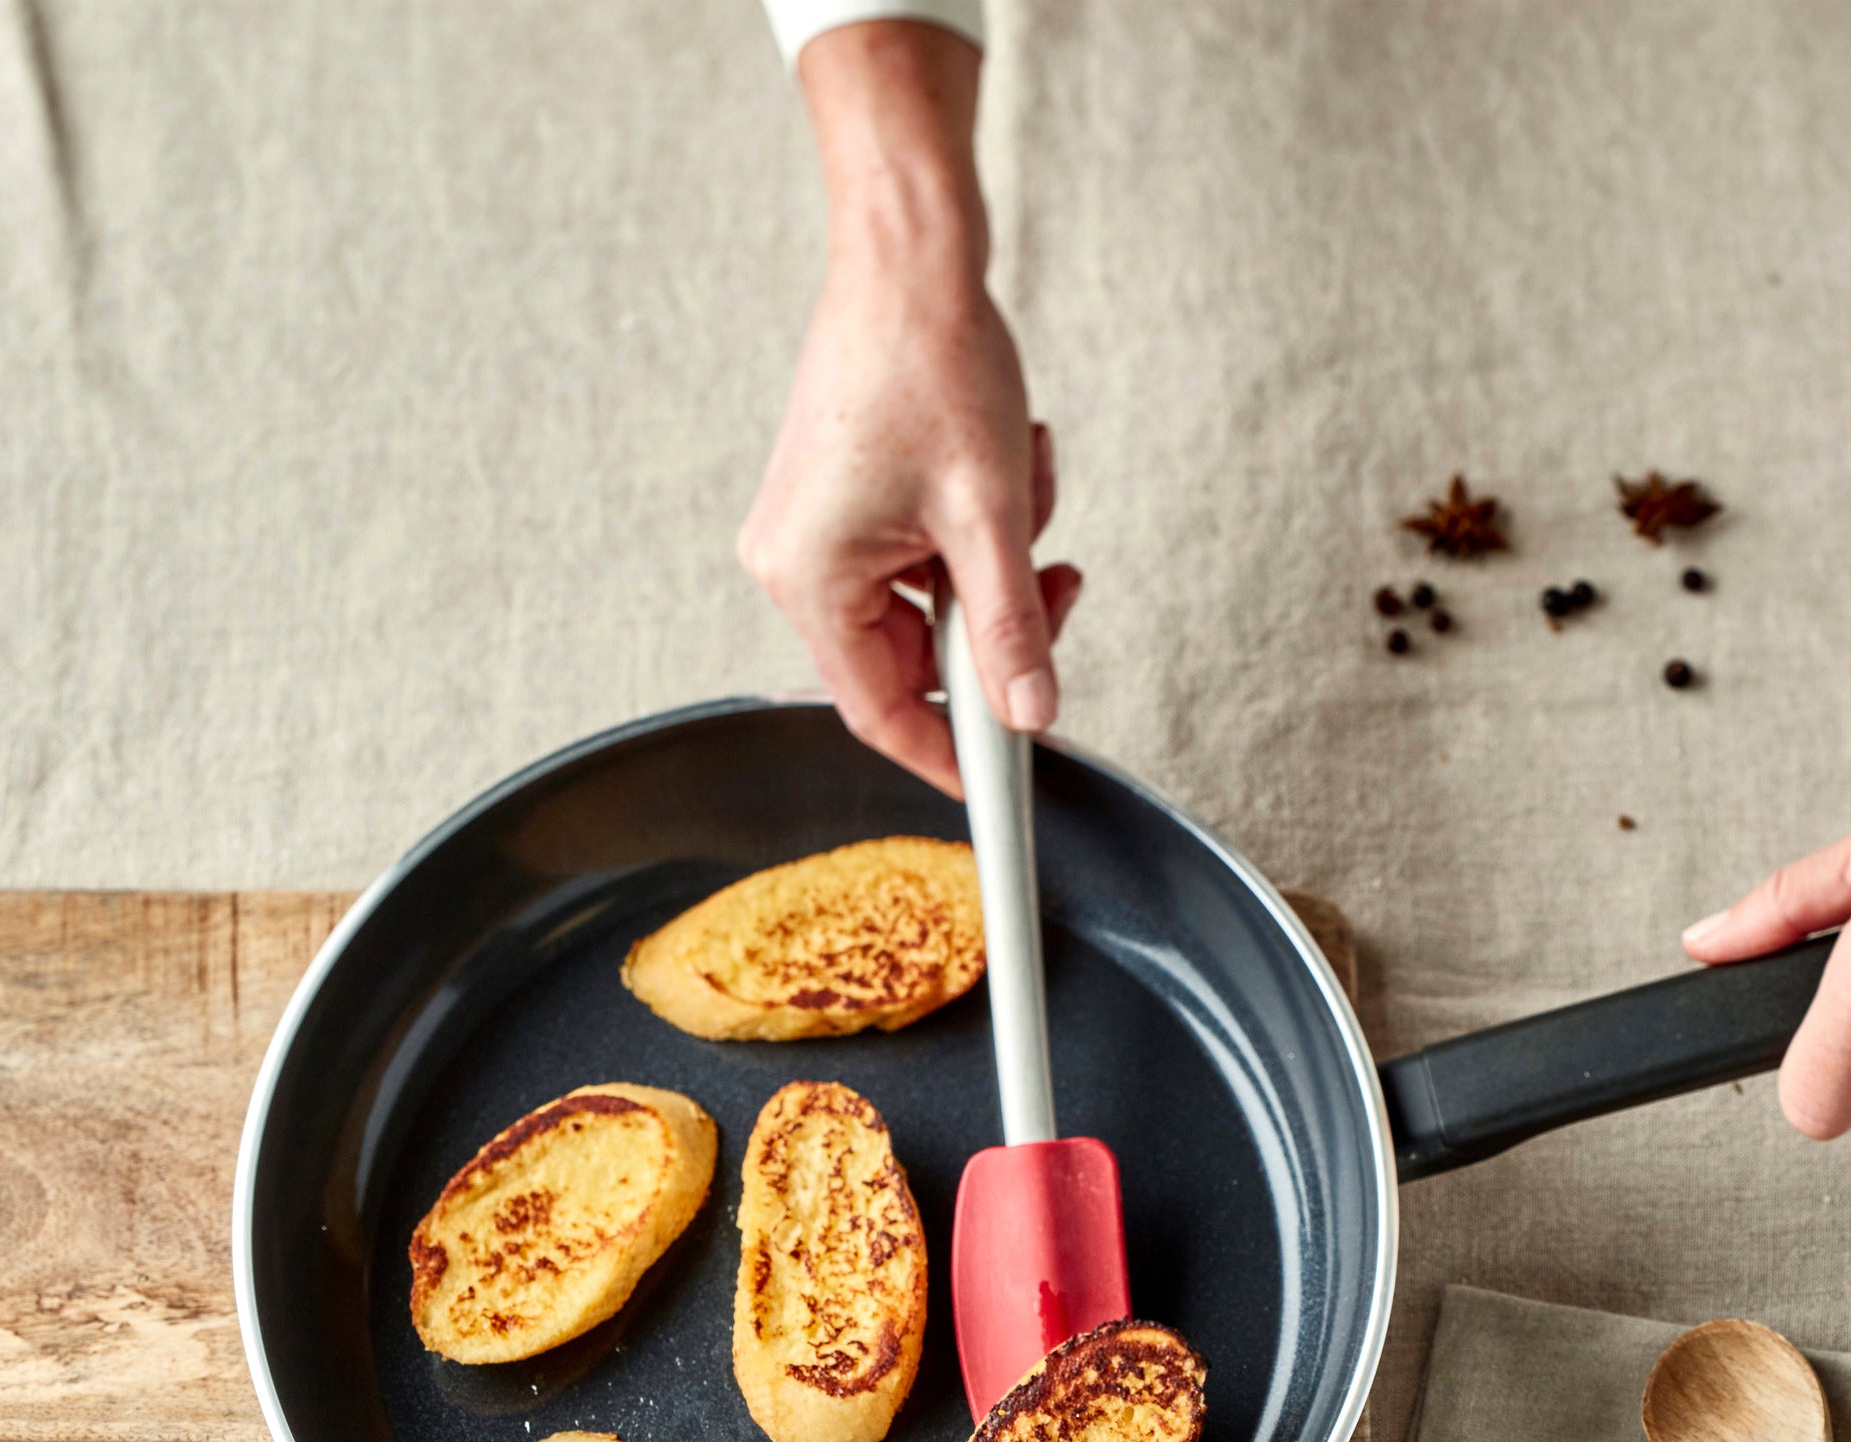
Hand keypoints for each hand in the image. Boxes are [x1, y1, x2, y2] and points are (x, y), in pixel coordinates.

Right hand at [738, 24, 1079, 797]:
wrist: (908, 250)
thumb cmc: (930, 360)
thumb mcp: (990, 515)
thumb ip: (1011, 629)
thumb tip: (1031, 713)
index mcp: (808, 577)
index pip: (881, 711)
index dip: (950, 753)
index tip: (1004, 782)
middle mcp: (794, 560)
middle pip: (914, 657)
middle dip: (994, 621)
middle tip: (1056, 583)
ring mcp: (815, 527)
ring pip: (932, 601)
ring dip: (995, 560)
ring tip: (1022, 480)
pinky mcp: (843, 497)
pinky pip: (924, 552)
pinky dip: (976, 523)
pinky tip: (1004, 458)